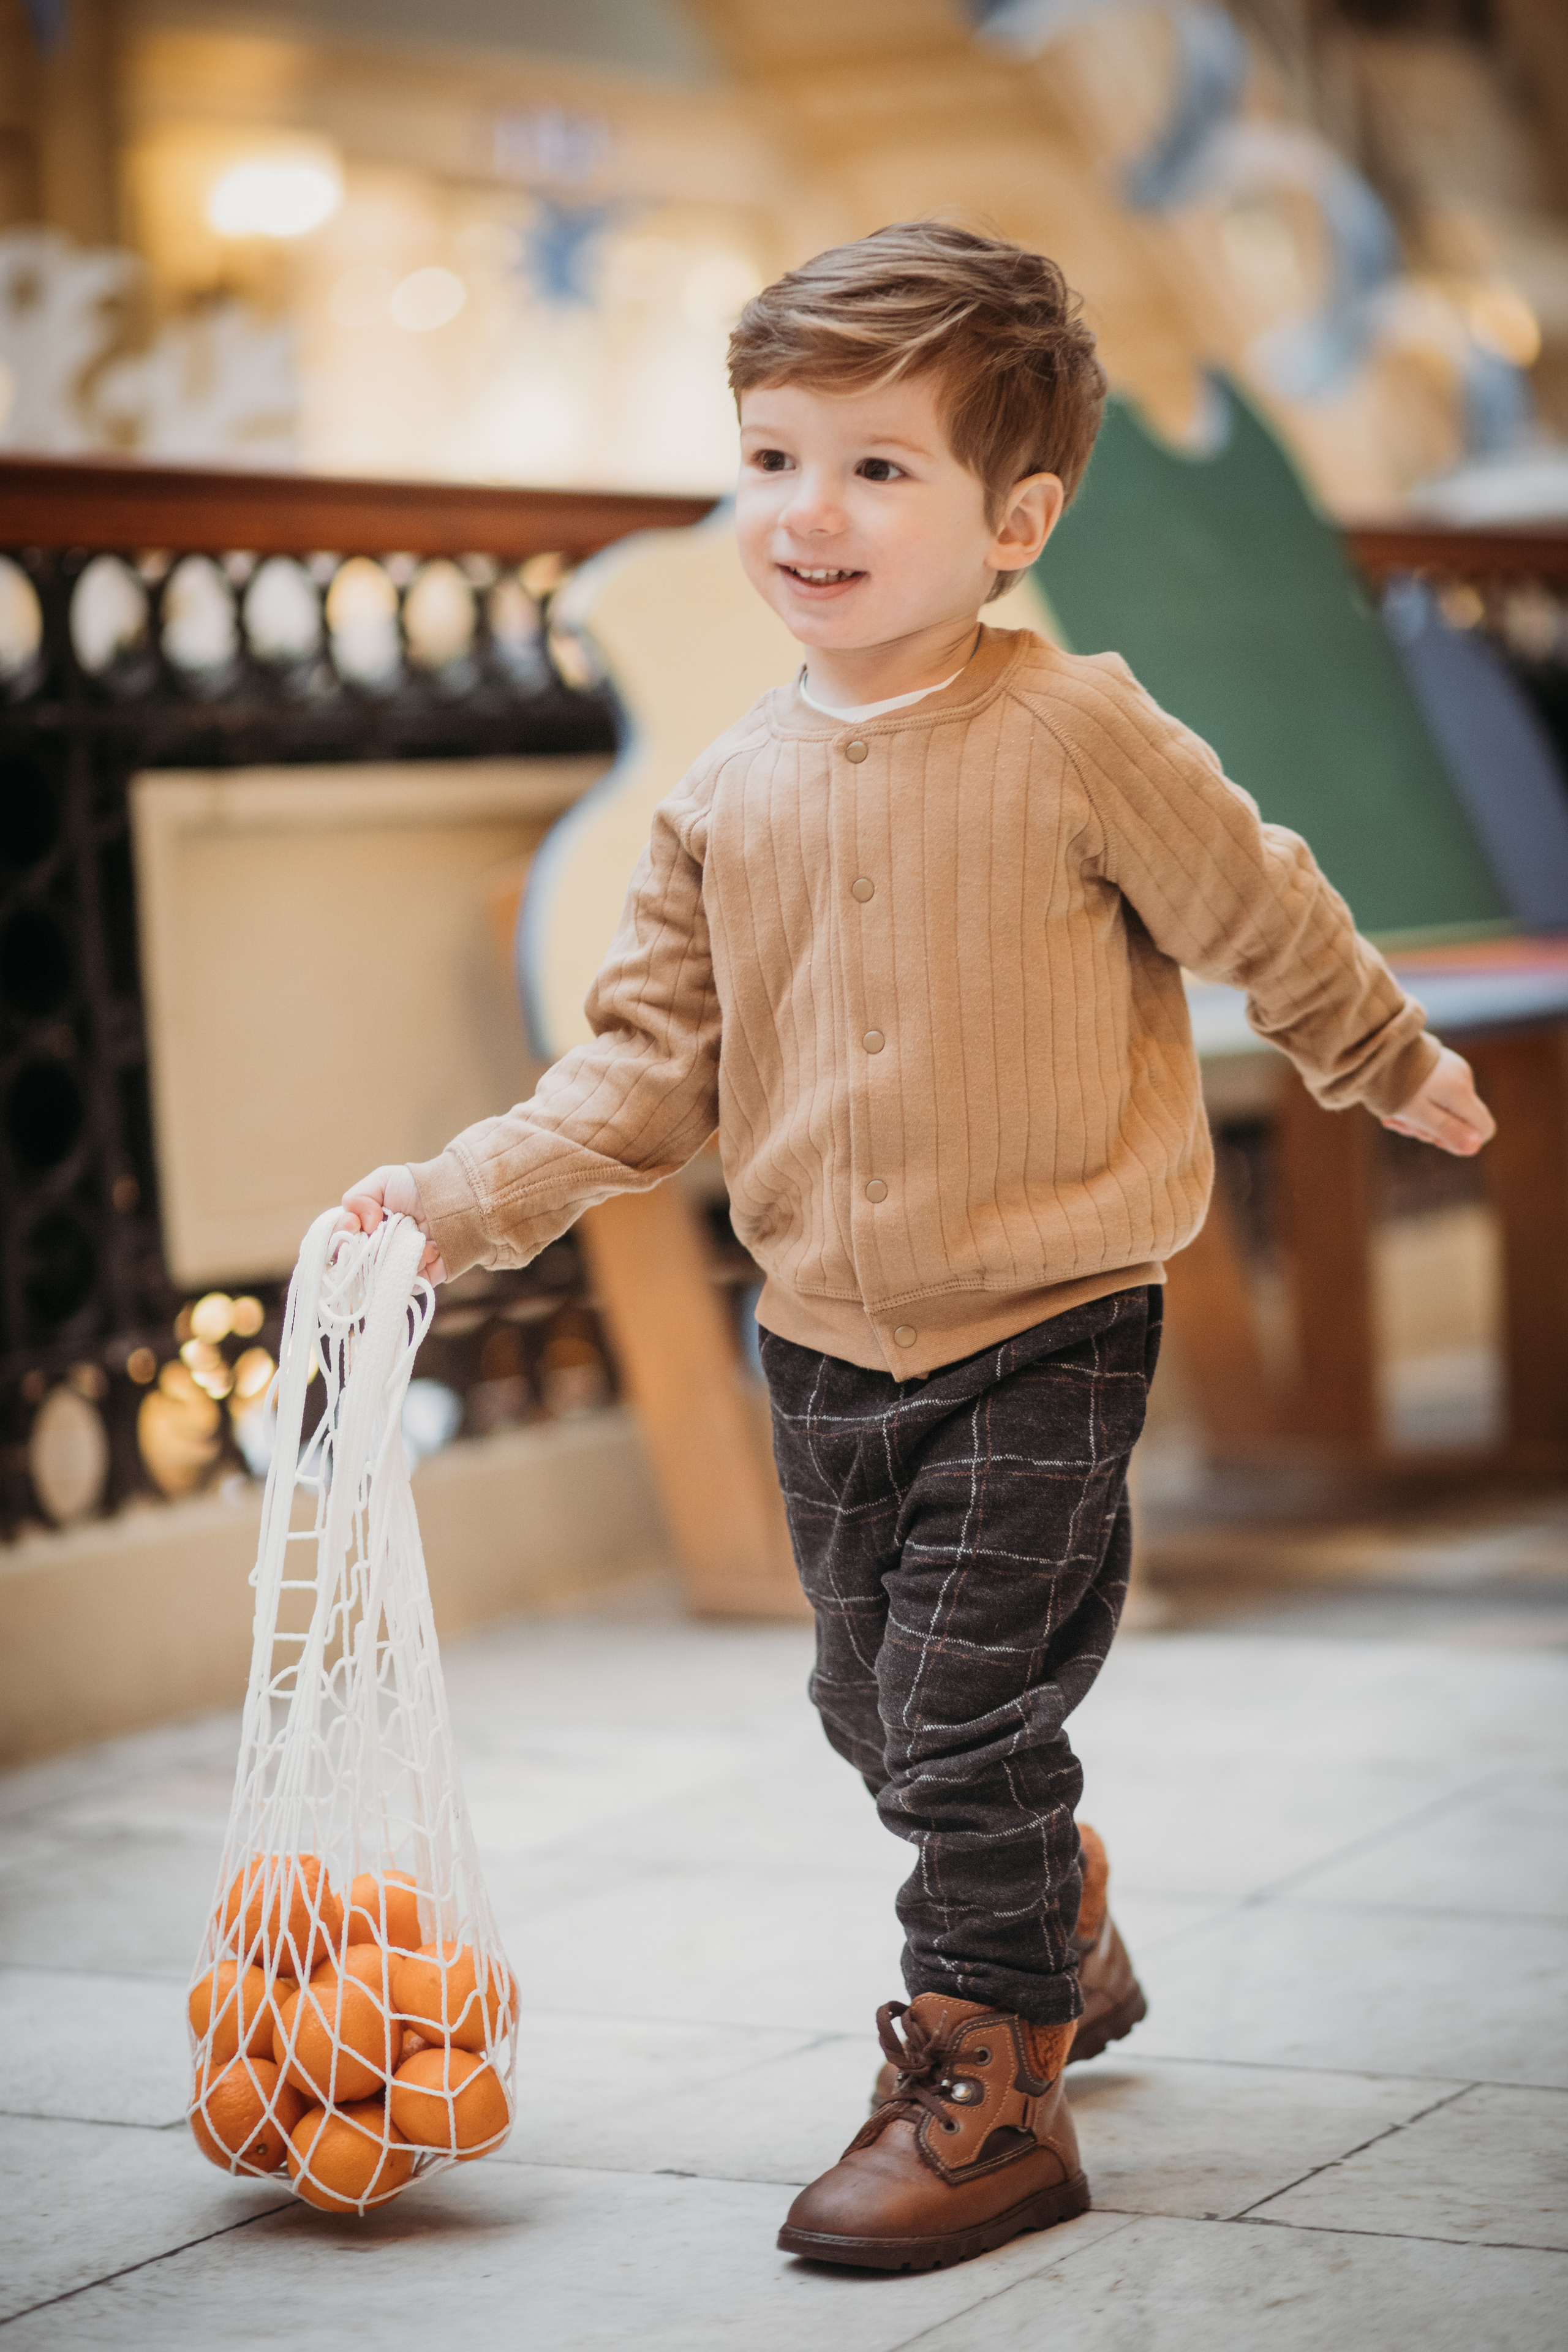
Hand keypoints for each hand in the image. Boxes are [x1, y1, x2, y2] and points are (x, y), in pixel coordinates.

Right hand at [339, 1164, 448, 1282]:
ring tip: (414, 1235)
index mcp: (363, 1232)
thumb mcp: (382, 1180)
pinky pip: (408, 1283)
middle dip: (366, 1249)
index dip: (340, 1238)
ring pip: (379, 1276)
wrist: (459, 1198)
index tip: (352, 1225)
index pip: (338, 1245)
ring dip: (394, 1254)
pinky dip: (418, 1263)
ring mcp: (396, 1268)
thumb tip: (360, 1225)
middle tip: (379, 1232)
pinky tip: (431, 1247)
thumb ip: (357, 1198)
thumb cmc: (419, 1187)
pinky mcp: (418, 1280)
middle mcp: (375, 1253)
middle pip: (353, 1267)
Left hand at [1382, 1044, 1494, 1157]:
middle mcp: (1463, 1079)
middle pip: (1461, 1120)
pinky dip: (1418, 1103)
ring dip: (1420, 1118)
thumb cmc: (1392, 1083)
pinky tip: (1395, 1103)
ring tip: (1392, 1114)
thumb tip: (1475, 1147)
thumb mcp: (1417, 1113)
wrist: (1375, 1046)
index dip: (1463, 1142)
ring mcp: (1452, 1069)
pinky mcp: (1440, 1064)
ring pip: (1446, 1108)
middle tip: (1401, 1124)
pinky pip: (1436, 1093)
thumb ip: (1447, 1130)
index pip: (1485, 1128)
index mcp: (1461, 1092)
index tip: (1435, 1140)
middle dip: (1432, 1129)